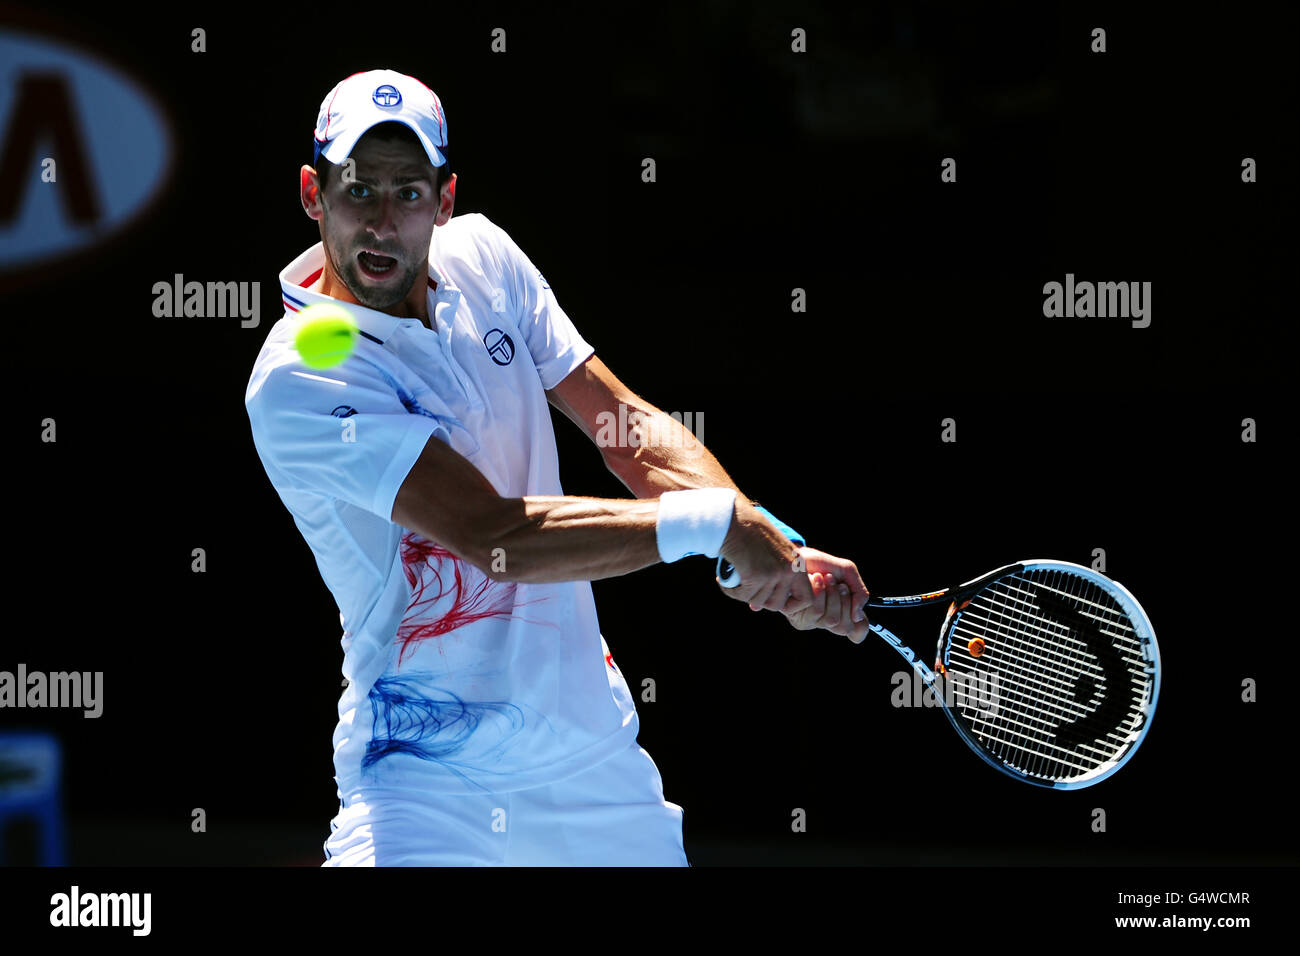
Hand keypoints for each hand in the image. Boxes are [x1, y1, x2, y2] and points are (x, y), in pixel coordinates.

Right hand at [715, 498, 815, 613]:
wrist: (736, 520)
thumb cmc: (752, 535)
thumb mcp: (775, 553)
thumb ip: (774, 578)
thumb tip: (758, 607)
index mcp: (798, 564)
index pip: (806, 599)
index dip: (792, 605)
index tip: (776, 601)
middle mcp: (789, 570)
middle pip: (777, 604)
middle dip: (761, 601)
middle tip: (748, 589)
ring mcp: (773, 573)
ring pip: (758, 602)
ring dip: (743, 594)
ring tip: (735, 581)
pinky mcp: (755, 576)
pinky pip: (743, 595)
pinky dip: (731, 591)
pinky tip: (724, 581)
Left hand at [782, 548, 870, 643]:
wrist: (795, 556)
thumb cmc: (820, 564)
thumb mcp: (846, 571)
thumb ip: (860, 592)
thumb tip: (857, 616)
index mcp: (841, 611)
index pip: (857, 632)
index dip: (860, 626)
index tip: (856, 612)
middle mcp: (826, 620)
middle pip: (845, 627)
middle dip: (843, 600)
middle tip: (835, 581)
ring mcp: (812, 622)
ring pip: (831, 620)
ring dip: (830, 593)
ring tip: (821, 577)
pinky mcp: (798, 619)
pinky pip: (816, 612)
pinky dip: (817, 591)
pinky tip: (809, 580)